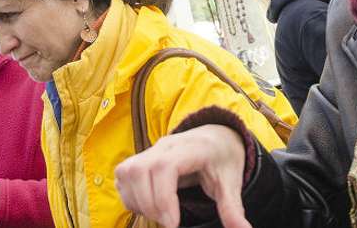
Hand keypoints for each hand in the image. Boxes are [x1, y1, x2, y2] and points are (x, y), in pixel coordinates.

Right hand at [114, 124, 249, 227]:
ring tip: (160, 215)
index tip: (172, 223)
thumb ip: (233, 208)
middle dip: (150, 204)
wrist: (215, 137)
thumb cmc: (222, 159)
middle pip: (140, 170)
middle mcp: (165, 145)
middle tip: (169, 223)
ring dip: (138, 200)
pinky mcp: (139, 158)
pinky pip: (123, 177)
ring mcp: (149, 150)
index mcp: (191, 148)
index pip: (165, 167)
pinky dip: (131, 197)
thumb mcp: (232, 182)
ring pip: (127, 172)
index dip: (163, 197)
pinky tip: (149, 207)